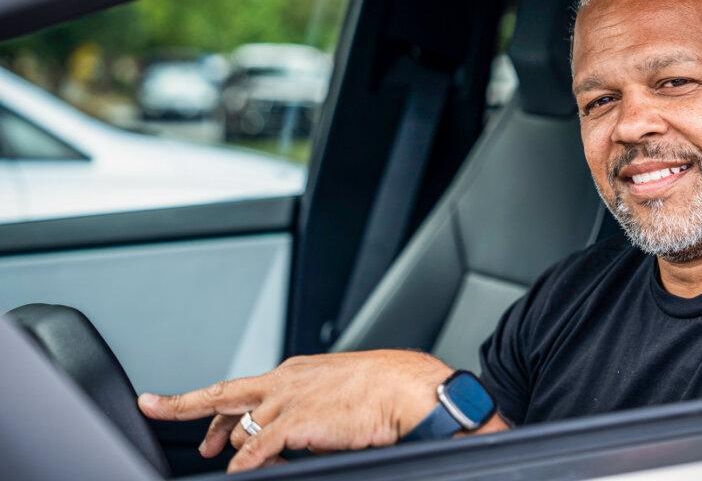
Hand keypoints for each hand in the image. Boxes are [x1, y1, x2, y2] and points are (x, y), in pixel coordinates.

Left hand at [138, 350, 450, 472]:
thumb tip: (286, 441)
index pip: (240, 386)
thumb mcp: (333, 395)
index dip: (204, 399)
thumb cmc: (381, 390)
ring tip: (224, 459)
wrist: (406, 388)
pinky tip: (237, 471)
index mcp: (294, 372)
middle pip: (222, 394)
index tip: (174, 401)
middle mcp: (284, 381)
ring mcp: (288, 400)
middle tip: (155, 406)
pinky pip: (256, 449)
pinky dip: (242, 463)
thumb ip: (302, 414)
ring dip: (228, 446)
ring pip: (238, 424)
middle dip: (182, 403)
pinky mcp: (297, 422)